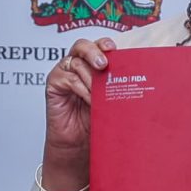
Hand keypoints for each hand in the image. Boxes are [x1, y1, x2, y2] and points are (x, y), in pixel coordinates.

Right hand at [41, 38, 113, 168]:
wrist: (77, 146)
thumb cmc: (95, 123)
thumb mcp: (111, 101)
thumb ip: (116, 86)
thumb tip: (137, 76)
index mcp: (93, 66)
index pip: (98, 47)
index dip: (105, 44)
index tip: (116, 49)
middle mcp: (78, 66)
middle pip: (83, 46)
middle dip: (95, 51)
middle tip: (104, 64)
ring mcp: (64, 74)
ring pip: (76, 61)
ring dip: (90, 77)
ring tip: (99, 93)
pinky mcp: (53, 85)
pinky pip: (67, 78)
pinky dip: (80, 88)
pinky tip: (89, 100)